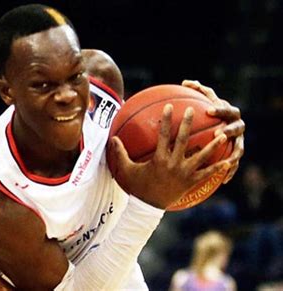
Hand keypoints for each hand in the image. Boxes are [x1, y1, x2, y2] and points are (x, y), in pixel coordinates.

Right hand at [110, 104, 230, 208]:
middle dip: (188, 123)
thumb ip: (120, 153)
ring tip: (223, 134)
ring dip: (213, 144)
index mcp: (159, 158)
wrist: (148, 207)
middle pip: (184, 140)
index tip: (170, 107)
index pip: (164, 135)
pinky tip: (228, 161)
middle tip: (194, 110)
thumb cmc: (137, 187)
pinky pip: (207, 174)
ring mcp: (184, 174)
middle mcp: (174, 164)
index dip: (166, 120)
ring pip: (202, 156)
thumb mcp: (125, 170)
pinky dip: (217, 168)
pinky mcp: (191, 183)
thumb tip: (112, 138)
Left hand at [182, 80, 244, 182]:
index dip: (218, 109)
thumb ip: (198, 91)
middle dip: (229, 131)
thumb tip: (186, 82)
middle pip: (237, 128)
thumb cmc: (209, 113)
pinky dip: (231, 171)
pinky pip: (235, 164)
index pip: (226, 109)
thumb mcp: (204, 101)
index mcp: (229, 113)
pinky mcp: (235, 155)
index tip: (207, 110)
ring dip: (234, 153)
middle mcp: (237, 126)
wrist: (221, 127)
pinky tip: (224, 180)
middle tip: (218, 134)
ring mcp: (239, 141)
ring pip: (239, 148)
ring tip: (227, 161)